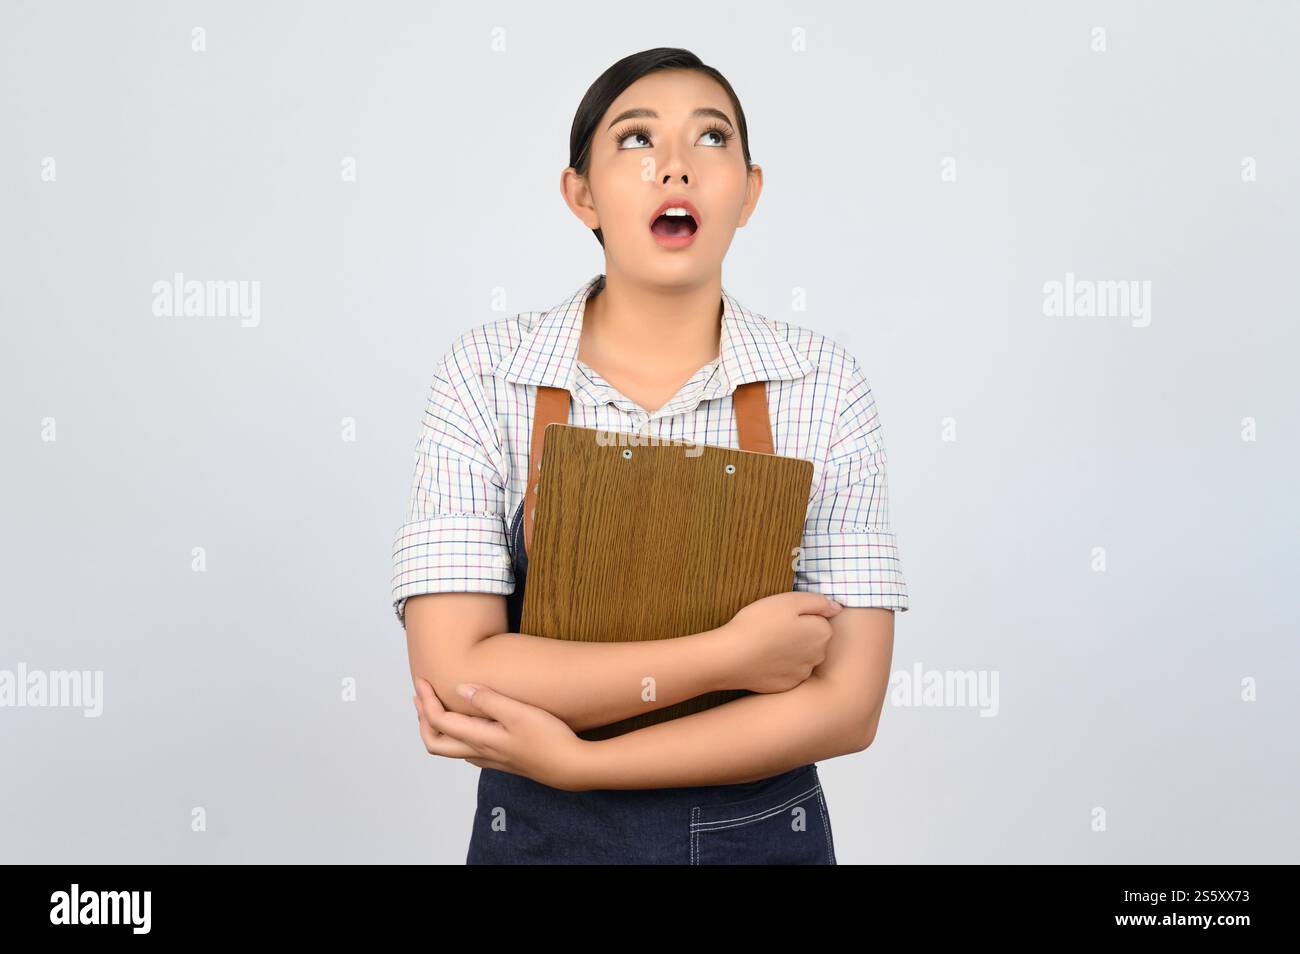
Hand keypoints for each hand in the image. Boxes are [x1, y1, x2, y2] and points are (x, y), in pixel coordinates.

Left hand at [412, 677, 590, 791]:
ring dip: (438, 727)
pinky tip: (469, 725)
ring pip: (452, 748)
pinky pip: (469, 750)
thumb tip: (460, 688)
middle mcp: (480, 752)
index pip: (439, 722)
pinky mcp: (504, 760)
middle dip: (423, 719)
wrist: (572, 768)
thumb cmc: (549, 739)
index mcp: (480, 739)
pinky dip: (457, 734)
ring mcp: (492, 759)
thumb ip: (488, 700)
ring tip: (437, 706)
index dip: (425, 701)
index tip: (421, 681)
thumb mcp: (519, 713)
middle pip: (437, 743)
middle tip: (420, 695)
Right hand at [720, 591, 841, 693]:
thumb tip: (837, 608)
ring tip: (767, 642)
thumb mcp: (790, 600)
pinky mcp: (786, 685)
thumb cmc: (759, 623)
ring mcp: (802, 673)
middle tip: (774, 626)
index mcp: (822, 633)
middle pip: (813, 639)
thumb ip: (818, 602)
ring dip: (790, 650)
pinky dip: (778, 665)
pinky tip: (763, 658)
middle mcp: (818, 656)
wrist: (731, 656)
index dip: (802, 614)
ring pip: (801, 656)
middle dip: (799, 633)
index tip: (784, 615)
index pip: (821, 620)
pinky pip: (787, 671)